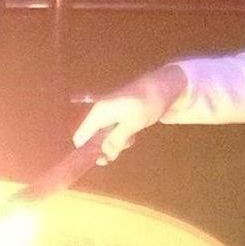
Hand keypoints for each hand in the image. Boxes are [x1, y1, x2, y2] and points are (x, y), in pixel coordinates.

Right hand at [72, 63, 188, 161]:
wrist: (164, 86)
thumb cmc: (147, 103)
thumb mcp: (132, 124)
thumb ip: (116, 140)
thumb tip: (103, 156)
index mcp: (98, 114)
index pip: (80, 137)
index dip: (86, 151)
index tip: (101, 160)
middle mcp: (100, 113)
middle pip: (92, 139)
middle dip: (104, 148)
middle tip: (122, 148)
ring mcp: (109, 113)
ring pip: (104, 136)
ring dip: (115, 143)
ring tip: (131, 139)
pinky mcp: (119, 114)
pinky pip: (113, 130)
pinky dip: (121, 136)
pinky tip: (133, 135)